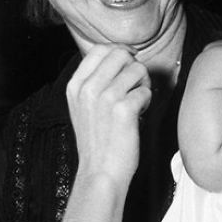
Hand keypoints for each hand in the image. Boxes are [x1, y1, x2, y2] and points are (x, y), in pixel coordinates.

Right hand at [67, 45, 150, 186]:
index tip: (127, 66)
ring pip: (137, 70)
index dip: (119, 54)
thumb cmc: (97, 141)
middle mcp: (88, 88)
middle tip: (134, 87)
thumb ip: (95, 82)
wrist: (100, 172)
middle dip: (133, 67)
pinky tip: (137, 116)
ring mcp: (105, 98)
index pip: (100, 49)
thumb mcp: (83, 106)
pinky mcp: (123, 110)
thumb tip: (120, 57)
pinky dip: (146, 103)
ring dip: (142, 85)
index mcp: (76, 85)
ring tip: (135, 103)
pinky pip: (146, 91)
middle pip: (121, 54)